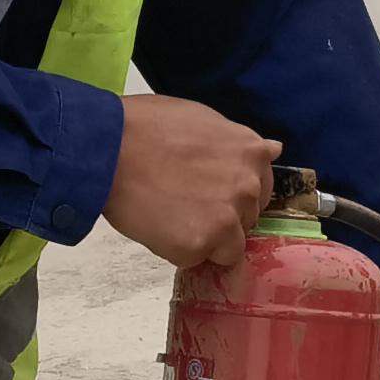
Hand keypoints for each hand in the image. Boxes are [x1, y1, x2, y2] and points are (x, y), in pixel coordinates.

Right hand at [105, 96, 277, 270]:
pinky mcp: (199, 246)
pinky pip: (196, 259)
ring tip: (171, 214)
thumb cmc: (145, 127)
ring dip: (205, 238)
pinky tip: (158, 224)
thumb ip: (239, 143)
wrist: (107, 147)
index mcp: (251, 153)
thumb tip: (273, 149)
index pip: (262, 190)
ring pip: (228, 247)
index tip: (212, 193)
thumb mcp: (204, 119)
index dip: (235, 195)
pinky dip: (178, 249)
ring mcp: (226, 219)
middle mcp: (247, 188)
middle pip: (246, 220)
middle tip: (184, 201)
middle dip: (222, 217)